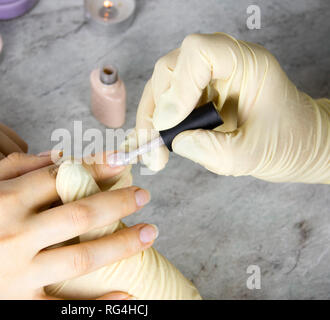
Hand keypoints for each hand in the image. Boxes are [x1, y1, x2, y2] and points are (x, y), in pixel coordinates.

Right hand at [0, 153, 153, 298]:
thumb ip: (9, 170)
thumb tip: (53, 156)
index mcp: (0, 201)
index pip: (59, 177)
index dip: (95, 166)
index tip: (120, 161)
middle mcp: (14, 234)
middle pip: (80, 214)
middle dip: (119, 201)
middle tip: (144, 195)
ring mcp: (17, 272)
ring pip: (82, 256)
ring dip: (121, 243)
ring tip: (149, 232)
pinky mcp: (15, 301)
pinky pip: (63, 305)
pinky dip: (97, 303)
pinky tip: (124, 294)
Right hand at [136, 33, 328, 182]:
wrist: (297, 145)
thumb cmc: (287, 141)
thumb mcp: (253, 154)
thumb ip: (212, 150)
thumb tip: (176, 141)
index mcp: (246, 63)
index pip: (199, 51)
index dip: (179, 84)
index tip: (171, 122)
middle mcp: (223, 63)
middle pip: (171, 67)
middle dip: (158, 107)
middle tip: (158, 143)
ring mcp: (206, 77)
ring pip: (161, 85)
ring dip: (151, 119)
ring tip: (155, 154)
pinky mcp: (195, 94)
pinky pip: (164, 102)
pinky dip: (155, 124)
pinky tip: (157, 148)